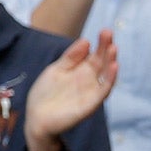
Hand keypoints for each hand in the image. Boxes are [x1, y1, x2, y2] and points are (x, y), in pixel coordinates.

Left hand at [24, 30, 118, 150]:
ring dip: (111, 62)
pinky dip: (110, 80)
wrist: (37, 119)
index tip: (105, 31)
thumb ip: (71, 57)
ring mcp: (90, 92)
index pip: (95, 55)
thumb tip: (86, 41)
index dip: (101, 44)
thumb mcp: (56, 70)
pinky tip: (113, 67)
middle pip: (101, 62)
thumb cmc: (45, 95)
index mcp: (81, 72)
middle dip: (106, 48)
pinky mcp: (90, 104)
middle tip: (108, 33)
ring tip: (113, 48)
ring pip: (105, 75)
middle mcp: (89, 81)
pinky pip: (103, 91)